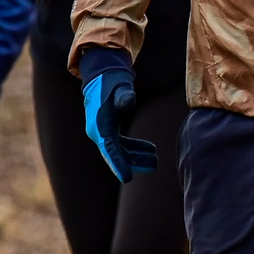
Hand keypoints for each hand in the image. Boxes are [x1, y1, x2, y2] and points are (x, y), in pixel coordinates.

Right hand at [83, 64, 158, 181]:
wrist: (102, 75)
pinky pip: (122, 144)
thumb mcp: (119, 86)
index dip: (118, 164)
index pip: (109, 149)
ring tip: (155, 160)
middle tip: (154, 166)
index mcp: (99, 126)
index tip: (127, 178)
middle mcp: (98, 132)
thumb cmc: (111, 81)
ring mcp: (103, 132)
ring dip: (137, 156)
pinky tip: (150, 149)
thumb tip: (130, 99)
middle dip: (132, 163)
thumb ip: (124, 95)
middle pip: (115, 153)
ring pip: (120, 150)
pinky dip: (135, 147)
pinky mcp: (109, 129)